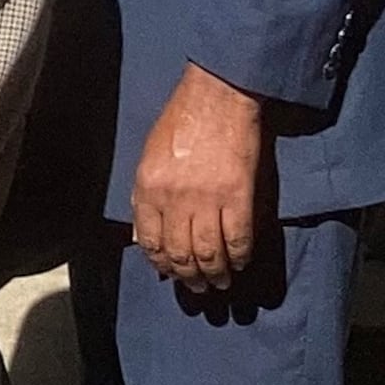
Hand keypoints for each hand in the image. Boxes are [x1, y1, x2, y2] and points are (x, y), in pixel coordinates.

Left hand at [131, 62, 267, 290]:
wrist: (217, 97)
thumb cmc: (180, 122)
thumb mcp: (148, 157)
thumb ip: (145, 196)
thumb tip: (145, 235)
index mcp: (148, 189)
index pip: (150, 242)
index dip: (160, 264)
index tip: (169, 274)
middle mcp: (174, 200)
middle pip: (180, 254)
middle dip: (188, 277)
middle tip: (197, 287)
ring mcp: (208, 200)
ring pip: (208, 253)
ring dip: (214, 274)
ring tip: (219, 283)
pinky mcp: (239, 197)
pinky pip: (238, 239)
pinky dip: (239, 257)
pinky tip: (239, 264)